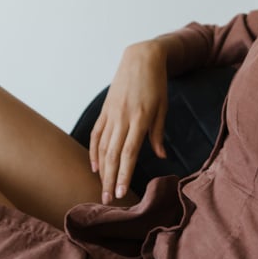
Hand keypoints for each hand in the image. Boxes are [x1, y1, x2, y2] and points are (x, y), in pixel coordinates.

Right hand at [89, 40, 168, 202]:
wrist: (141, 57)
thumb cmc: (156, 83)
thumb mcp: (163, 106)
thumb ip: (159, 133)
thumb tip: (161, 156)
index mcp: (141, 118)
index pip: (129, 153)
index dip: (123, 174)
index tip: (120, 193)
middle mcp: (123, 117)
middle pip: (113, 154)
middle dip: (109, 179)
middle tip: (107, 201)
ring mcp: (111, 113)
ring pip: (103, 147)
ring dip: (101, 170)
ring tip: (101, 189)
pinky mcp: (105, 109)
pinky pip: (97, 133)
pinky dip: (94, 150)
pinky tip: (95, 166)